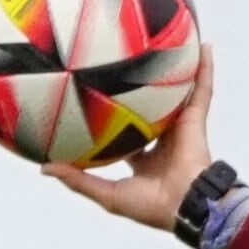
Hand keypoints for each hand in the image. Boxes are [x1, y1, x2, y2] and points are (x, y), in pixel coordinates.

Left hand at [43, 52, 217, 230]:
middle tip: (126, 65)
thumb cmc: (149, 205)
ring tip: (169, 43)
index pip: (127, 134)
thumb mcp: (107, 193)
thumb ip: (78, 180)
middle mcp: (162, 140)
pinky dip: (205, 69)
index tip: (98, 104)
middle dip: (143, 91)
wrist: (185, 204)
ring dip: (177, 71)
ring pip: (178, 93)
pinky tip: (203, 46)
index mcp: (144, 159)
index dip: (115, 120)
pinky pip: (202, 89)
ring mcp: (180, 128)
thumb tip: (43, 169)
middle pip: (152, 109)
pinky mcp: (196, 119)